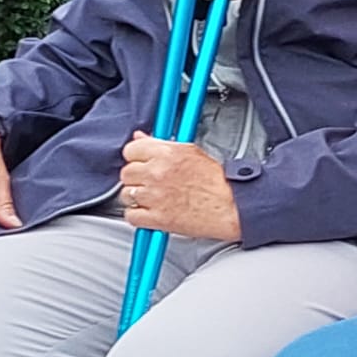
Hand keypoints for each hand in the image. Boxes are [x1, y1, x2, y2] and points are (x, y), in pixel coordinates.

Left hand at [119, 132, 240, 240]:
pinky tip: (150, 212)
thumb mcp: (190, 152)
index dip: (135, 157)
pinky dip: (138, 216)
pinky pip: (131, 216)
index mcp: (167, 153)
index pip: (130, 150)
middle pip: (126, 173)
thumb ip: (161, 144)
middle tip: (149, 182)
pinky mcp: (157, 218)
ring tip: (152, 198)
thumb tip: (140, 138)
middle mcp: (158, 173)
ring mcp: (155, 196)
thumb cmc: (216, 181)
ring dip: (136, 198)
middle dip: (136, 178)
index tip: (140, 163)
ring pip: (126, 195)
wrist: (231, 205)